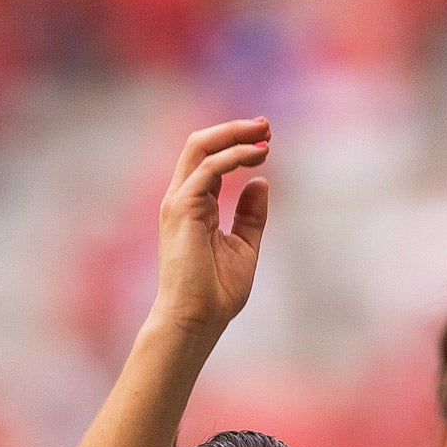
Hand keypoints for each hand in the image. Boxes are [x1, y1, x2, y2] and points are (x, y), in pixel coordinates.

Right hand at [148, 118, 270, 337]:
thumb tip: (260, 182)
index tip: (266, 141)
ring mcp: (179, 202)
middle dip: (234, 129)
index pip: (210, 160)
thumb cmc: (215, 293)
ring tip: (265, 135)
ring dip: (235, 135)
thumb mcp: (244, 246)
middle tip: (266, 126)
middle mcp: (182, 199)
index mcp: (194, 206)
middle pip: (200, 145)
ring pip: (200, 147)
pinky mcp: (182, 209)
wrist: (196, 320)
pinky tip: (257, 156)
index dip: (237, 144)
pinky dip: (233, 156)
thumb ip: (250, 215)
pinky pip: (208, 168)